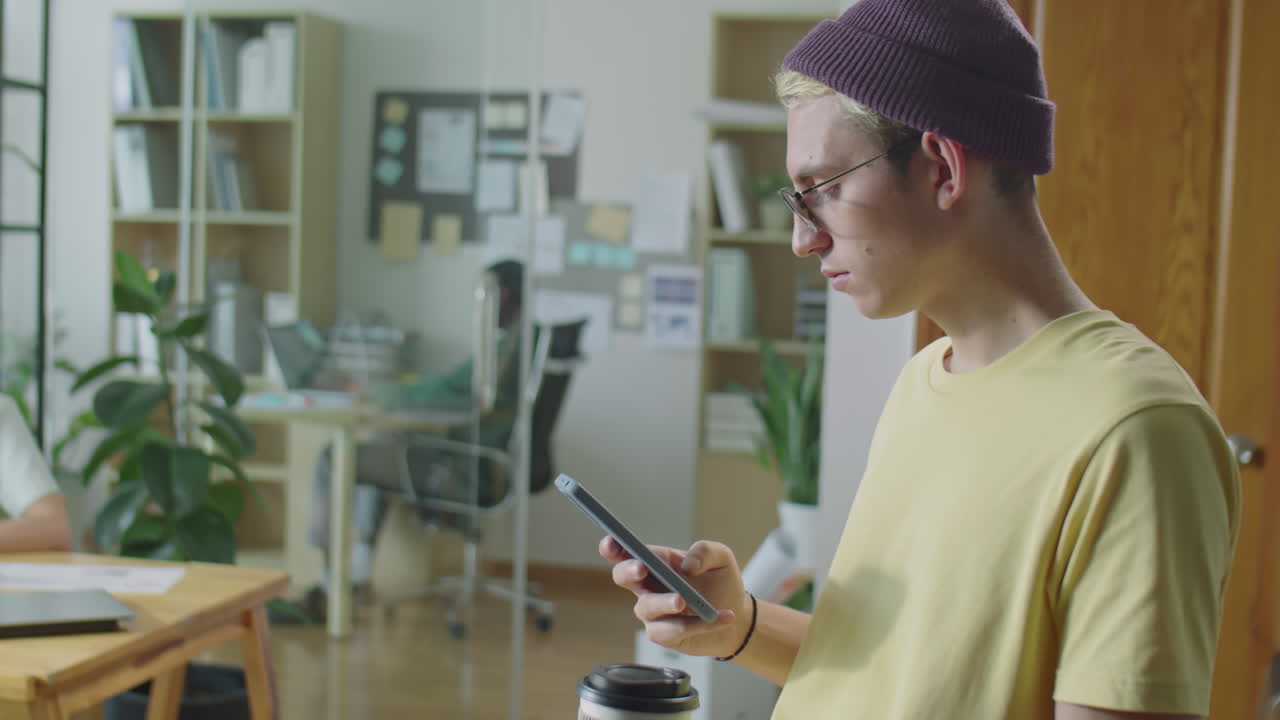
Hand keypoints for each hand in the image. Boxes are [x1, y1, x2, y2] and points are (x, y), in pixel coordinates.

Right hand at [600, 536, 750, 657]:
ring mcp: (654, 612)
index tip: (612, 542)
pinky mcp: (664, 634)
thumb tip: (688, 566)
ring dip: (664, 602)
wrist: (738, 616)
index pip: (626, 551)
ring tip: (684, 601)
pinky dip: (698, 624)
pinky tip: (721, 618)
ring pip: (646, 607)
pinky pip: (671, 631)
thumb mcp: (721, 558)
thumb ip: (705, 551)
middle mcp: (649, 586)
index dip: (613, 546)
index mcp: (657, 562)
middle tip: (642, 569)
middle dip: (628, 571)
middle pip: (622, 576)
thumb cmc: (721, 582)